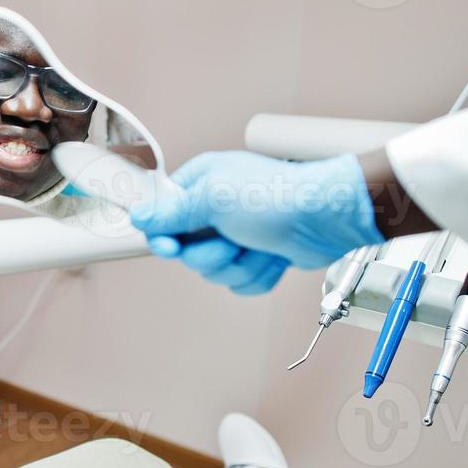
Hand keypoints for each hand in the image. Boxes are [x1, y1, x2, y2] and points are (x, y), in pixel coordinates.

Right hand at [131, 151, 383, 294]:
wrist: (329, 216)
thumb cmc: (277, 196)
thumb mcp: (214, 197)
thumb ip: (172, 211)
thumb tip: (138, 216)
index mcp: (200, 184)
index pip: (162, 217)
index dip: (166, 237)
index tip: (173, 245)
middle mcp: (216, 209)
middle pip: (188, 253)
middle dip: (213, 256)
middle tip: (234, 240)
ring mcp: (238, 234)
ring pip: (215, 272)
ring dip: (240, 265)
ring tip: (260, 245)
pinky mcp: (258, 255)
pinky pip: (240, 282)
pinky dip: (258, 274)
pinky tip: (273, 256)